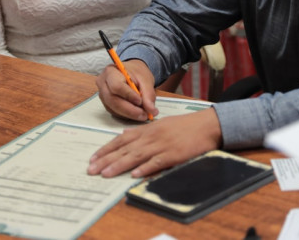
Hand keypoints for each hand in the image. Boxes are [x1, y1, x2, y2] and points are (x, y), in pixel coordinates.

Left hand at [87, 108, 222, 177]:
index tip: (93, 158)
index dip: (106, 149)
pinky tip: (135, 174)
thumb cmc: (185, 126)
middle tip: (91, 169)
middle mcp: (151, 136)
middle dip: (106, 159)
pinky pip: (157, 162)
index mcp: (148, 129)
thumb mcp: (161, 124)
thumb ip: (142, 131)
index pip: (121, 139)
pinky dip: (145, 168)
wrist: (207, 124)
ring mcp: (162, 145)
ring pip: (136, 156)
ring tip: (106, 174)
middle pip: (125, 149)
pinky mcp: (174, 154)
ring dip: (120, 165)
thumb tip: (125, 135)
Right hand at [95, 59, 157, 120]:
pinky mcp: (106, 104)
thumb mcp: (145, 80)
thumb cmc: (136, 73)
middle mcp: (103, 84)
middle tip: (144, 114)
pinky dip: (127, 115)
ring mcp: (103, 95)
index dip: (128, 95)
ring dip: (129, 114)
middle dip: (129, 110)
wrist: (130, 74)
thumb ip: (149, 95)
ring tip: (143, 114)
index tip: (141, 101)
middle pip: (113, 100)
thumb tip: (152, 111)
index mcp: (111, 72)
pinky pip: (115, 112)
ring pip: (113, 109)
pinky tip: (136, 113)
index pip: (116, 86)